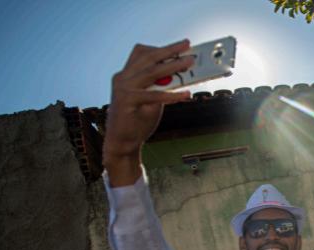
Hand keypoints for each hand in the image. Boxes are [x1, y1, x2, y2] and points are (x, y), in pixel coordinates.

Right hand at [103, 39, 193, 185]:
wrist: (123, 141)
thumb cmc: (137, 120)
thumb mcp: (152, 100)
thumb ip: (160, 87)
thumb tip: (180, 76)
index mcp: (126, 74)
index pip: (143, 54)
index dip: (162, 48)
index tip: (181, 45)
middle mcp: (122, 78)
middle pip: (148, 58)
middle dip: (169, 50)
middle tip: (187, 45)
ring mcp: (123, 88)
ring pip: (151, 73)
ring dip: (173, 66)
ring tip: (190, 63)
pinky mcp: (127, 101)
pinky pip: (153, 95)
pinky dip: (171, 94)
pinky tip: (185, 94)